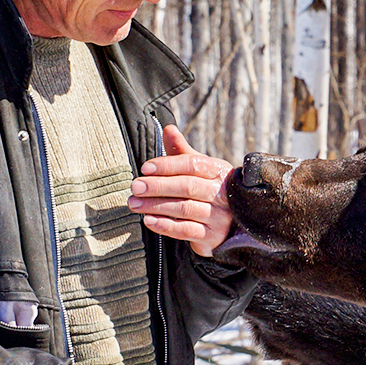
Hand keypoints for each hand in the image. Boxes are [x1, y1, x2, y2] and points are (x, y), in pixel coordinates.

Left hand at [131, 125, 234, 255]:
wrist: (231, 225)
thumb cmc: (208, 191)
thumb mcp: (199, 170)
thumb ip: (182, 152)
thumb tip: (168, 128)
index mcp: (218, 171)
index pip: (192, 164)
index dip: (168, 165)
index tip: (145, 168)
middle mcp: (221, 193)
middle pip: (188, 186)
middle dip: (158, 185)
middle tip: (135, 186)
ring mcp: (219, 216)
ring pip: (184, 208)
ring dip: (156, 205)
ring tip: (134, 203)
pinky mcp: (212, 236)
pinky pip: (186, 230)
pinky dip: (165, 225)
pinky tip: (149, 220)